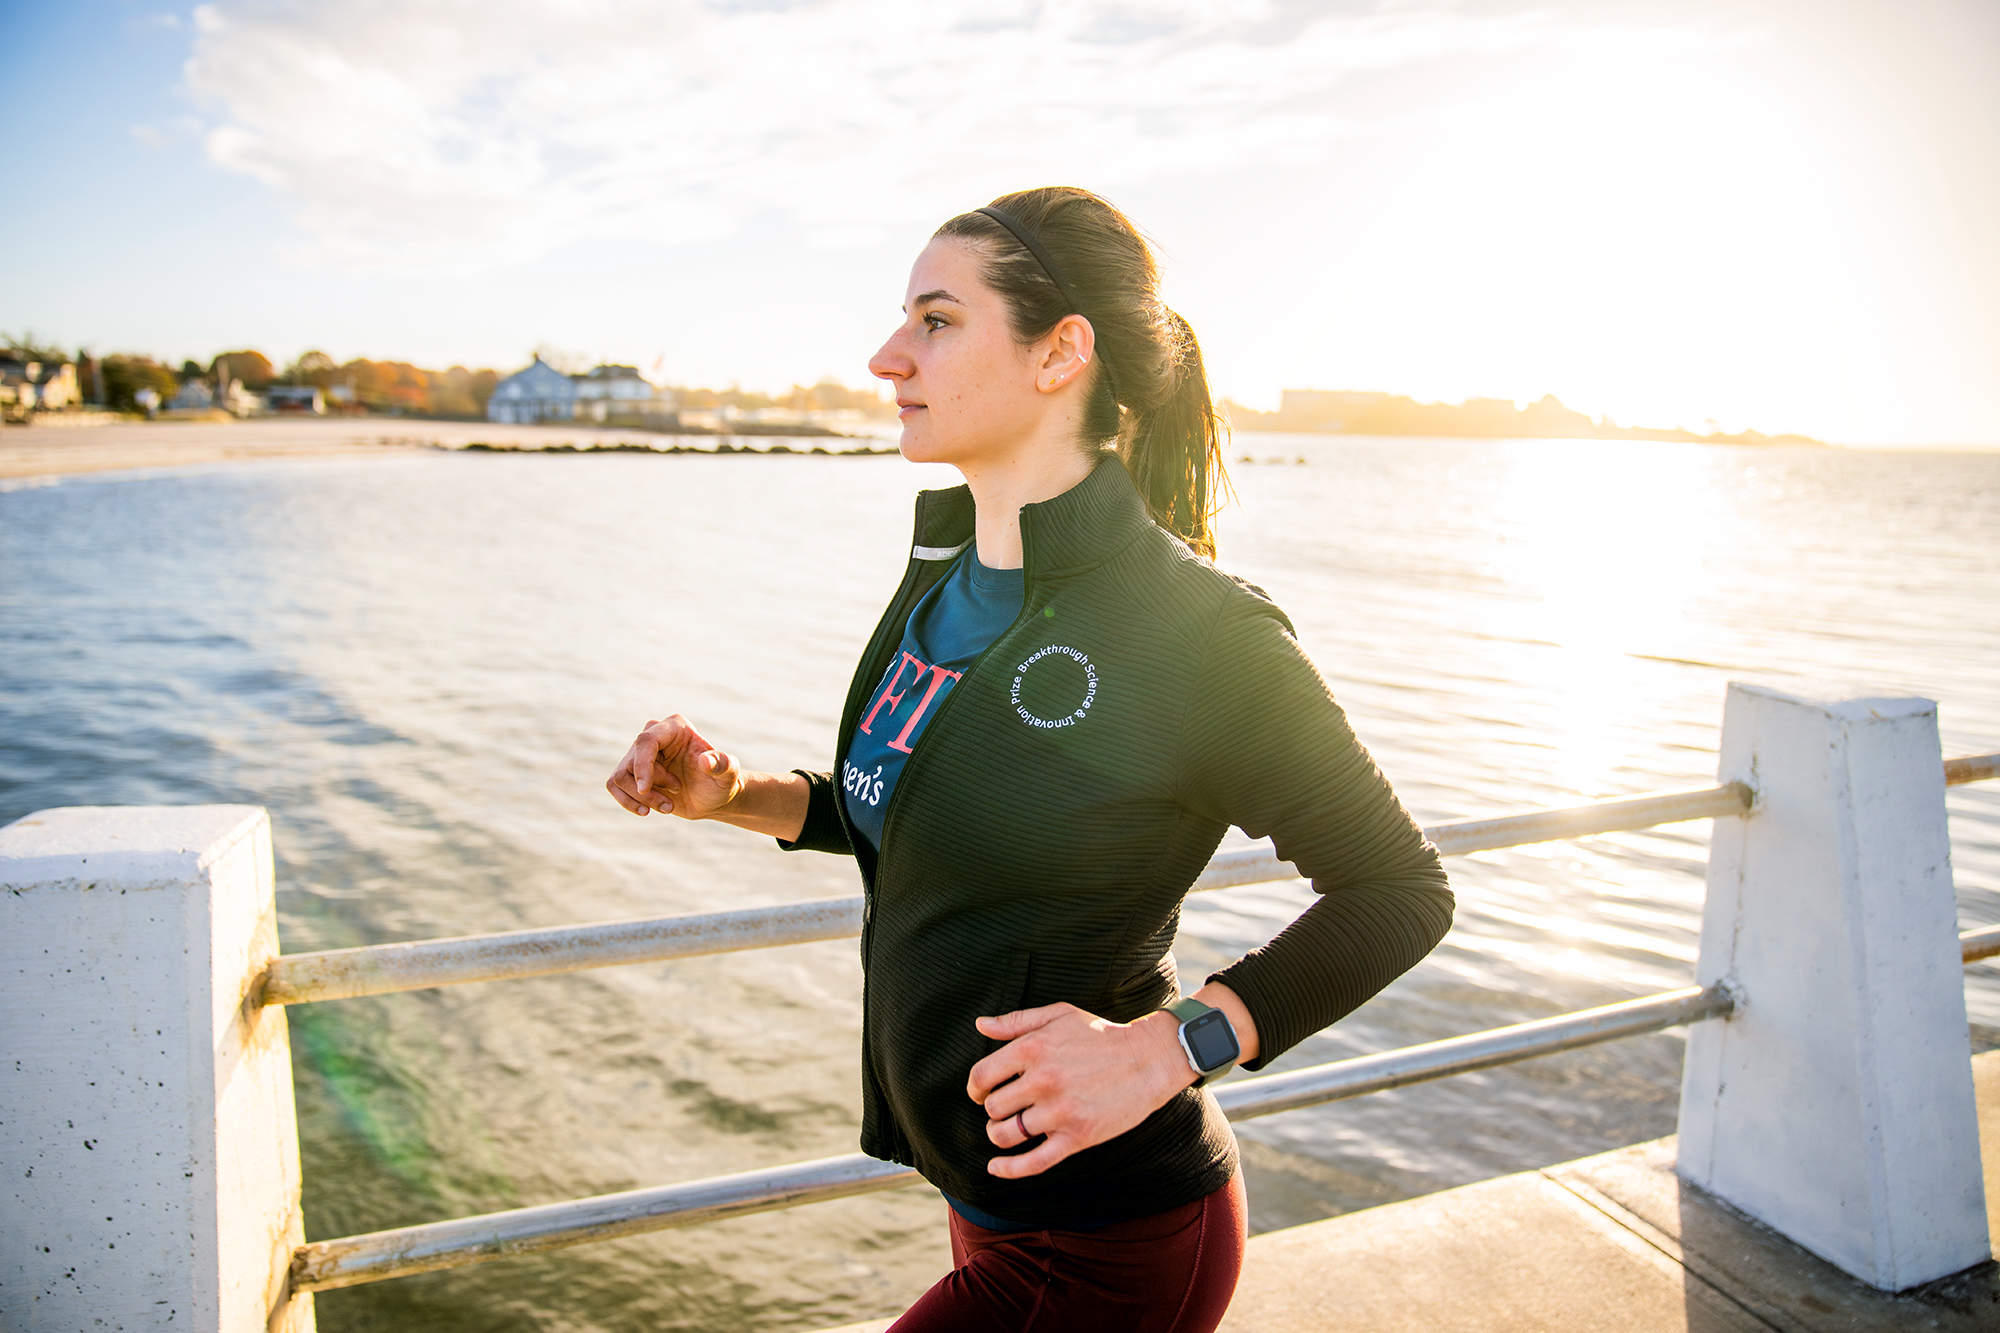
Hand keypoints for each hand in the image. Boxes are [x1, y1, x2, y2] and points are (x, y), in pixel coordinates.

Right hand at [606, 713, 743, 819]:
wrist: (712, 798)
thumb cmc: (721, 783)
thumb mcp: (728, 775)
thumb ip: (723, 765)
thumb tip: (706, 761)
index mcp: (675, 726)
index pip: (646, 741)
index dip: (643, 765)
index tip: (645, 790)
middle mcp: (654, 734)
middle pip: (632, 761)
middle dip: (650, 787)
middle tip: (676, 795)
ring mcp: (640, 753)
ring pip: (621, 776)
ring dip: (641, 798)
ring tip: (667, 807)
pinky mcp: (632, 772)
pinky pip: (614, 784)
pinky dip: (627, 801)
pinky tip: (645, 812)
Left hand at [965, 1002, 1193, 1178]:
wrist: (1147, 1059)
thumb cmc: (1100, 1034)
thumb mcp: (1058, 1015)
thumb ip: (1016, 1021)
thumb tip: (980, 1024)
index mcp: (1032, 1048)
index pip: (981, 1076)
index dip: (975, 1087)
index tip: (980, 1092)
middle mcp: (1042, 1080)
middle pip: (992, 1107)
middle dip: (993, 1109)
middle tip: (1005, 1107)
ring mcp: (1059, 1112)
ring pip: (1005, 1135)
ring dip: (999, 1133)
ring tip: (1009, 1128)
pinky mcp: (1076, 1137)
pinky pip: (1032, 1162)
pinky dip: (1008, 1169)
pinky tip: (995, 1167)